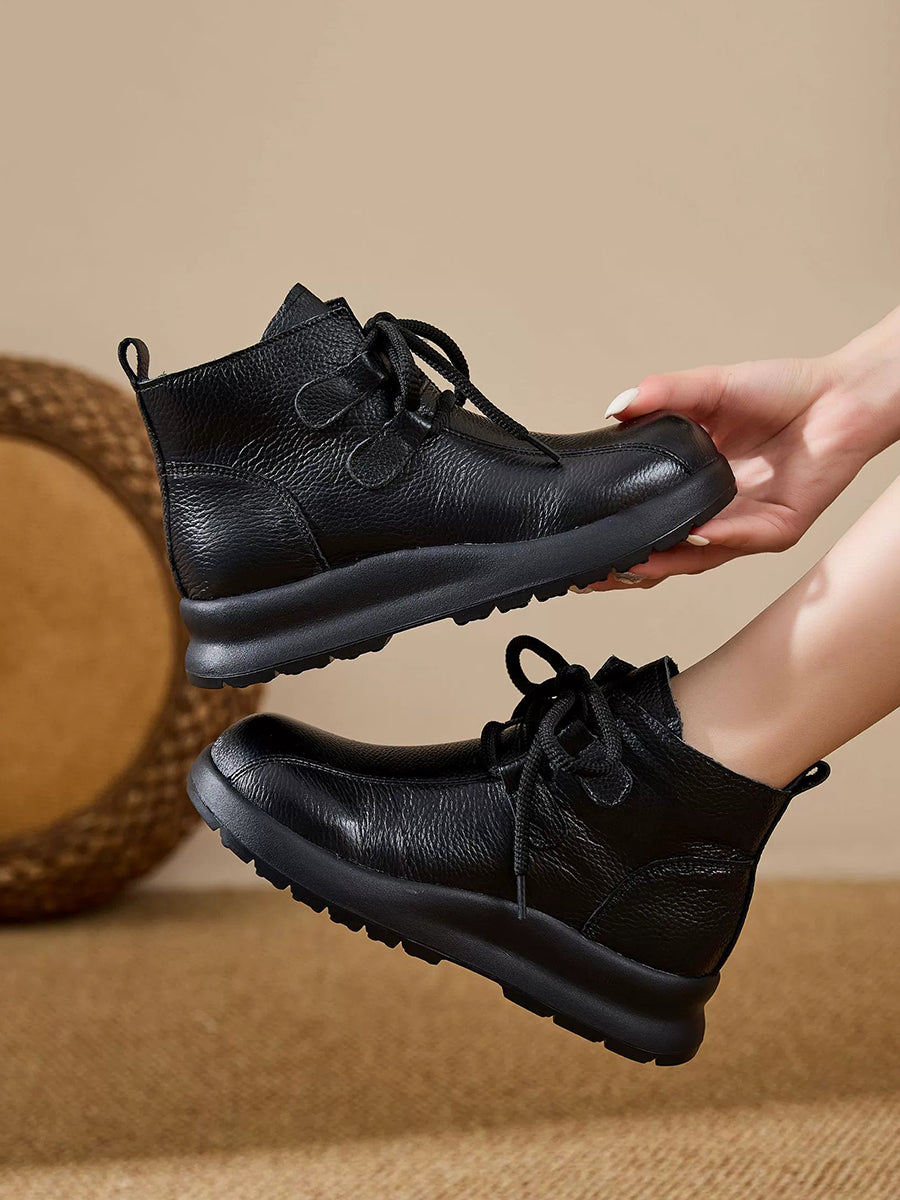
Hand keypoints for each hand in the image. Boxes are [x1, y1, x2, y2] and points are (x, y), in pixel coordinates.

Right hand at [577, 306, 899, 590]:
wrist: (843, 394)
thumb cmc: (784, 391)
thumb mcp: (710, 387)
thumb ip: (663, 396)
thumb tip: (615, 407)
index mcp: (694, 483)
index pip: (647, 517)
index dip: (616, 530)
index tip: (580, 537)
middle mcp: (717, 511)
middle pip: (665, 553)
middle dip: (629, 566)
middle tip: (595, 571)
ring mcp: (745, 525)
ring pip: (698, 558)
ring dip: (666, 560)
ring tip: (634, 561)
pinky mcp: (778, 529)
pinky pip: (742, 539)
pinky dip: (718, 537)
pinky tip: (696, 533)